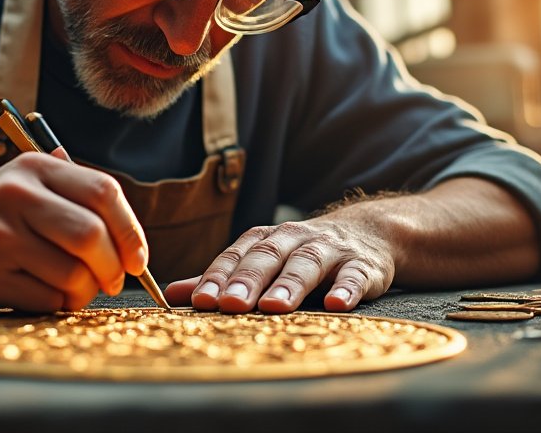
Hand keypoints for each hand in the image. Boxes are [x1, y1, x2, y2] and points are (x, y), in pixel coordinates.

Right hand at [0, 153, 148, 311]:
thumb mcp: (25, 184)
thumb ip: (76, 194)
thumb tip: (133, 238)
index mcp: (33, 169)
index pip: (104, 192)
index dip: (130, 230)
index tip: (137, 257)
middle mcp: (14, 196)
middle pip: (92, 236)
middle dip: (113, 267)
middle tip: (112, 280)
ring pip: (73, 274)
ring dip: (86, 291)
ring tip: (76, 289)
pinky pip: (47, 299)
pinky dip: (58, 304)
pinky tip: (46, 295)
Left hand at [162, 213, 394, 313]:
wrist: (369, 233)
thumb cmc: (303, 253)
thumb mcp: (264, 259)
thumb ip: (222, 278)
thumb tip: (171, 295)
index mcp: (266, 240)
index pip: (236, 257)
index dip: (218, 277)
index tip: (201, 300)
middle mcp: (294, 239)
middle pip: (268, 257)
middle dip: (248, 280)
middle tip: (230, 305)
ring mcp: (329, 250)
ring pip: (307, 263)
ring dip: (290, 283)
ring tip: (275, 306)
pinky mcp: (362, 265)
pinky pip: (354, 276)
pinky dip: (346, 289)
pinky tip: (336, 305)